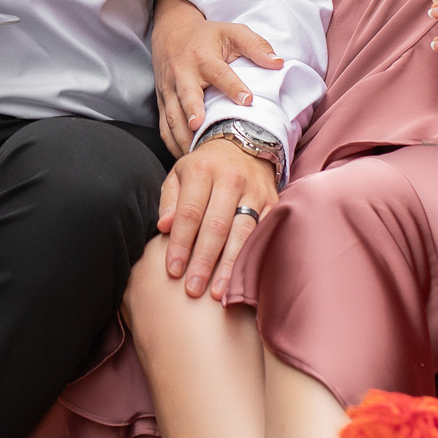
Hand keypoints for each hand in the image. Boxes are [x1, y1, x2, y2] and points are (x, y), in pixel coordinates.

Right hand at [153, 13, 284, 150]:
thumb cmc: (207, 36)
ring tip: (196, 153)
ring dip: (182, 135)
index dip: (232, 86)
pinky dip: (172, 142)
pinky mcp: (162, 101)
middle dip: (192, 110)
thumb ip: (256, 46)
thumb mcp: (232, 32)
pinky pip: (164, 125)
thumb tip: (278, 63)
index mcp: (203, 56)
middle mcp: (183, 73)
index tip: (247, 100)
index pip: (218, 72)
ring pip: (173, 115)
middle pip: (187, 94)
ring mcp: (169, 89)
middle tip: (199, 126)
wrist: (171, 32)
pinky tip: (185, 156)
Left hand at [156, 138, 279, 302]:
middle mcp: (230, 179)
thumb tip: (164, 227)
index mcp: (202, 170)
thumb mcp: (179, 175)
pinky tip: (244, 278)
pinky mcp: (273, 202)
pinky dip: (254, 257)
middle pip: (216, 226)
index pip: (189, 212)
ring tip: (218, 293)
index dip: (181, 244)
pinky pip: (264, 233)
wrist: (243, 144)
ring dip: (229, 266)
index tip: (173, 270)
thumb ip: (170, 201)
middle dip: (203, 261)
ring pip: (243, 233)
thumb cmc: (204, 168)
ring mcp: (255, 191)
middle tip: (193, 289)